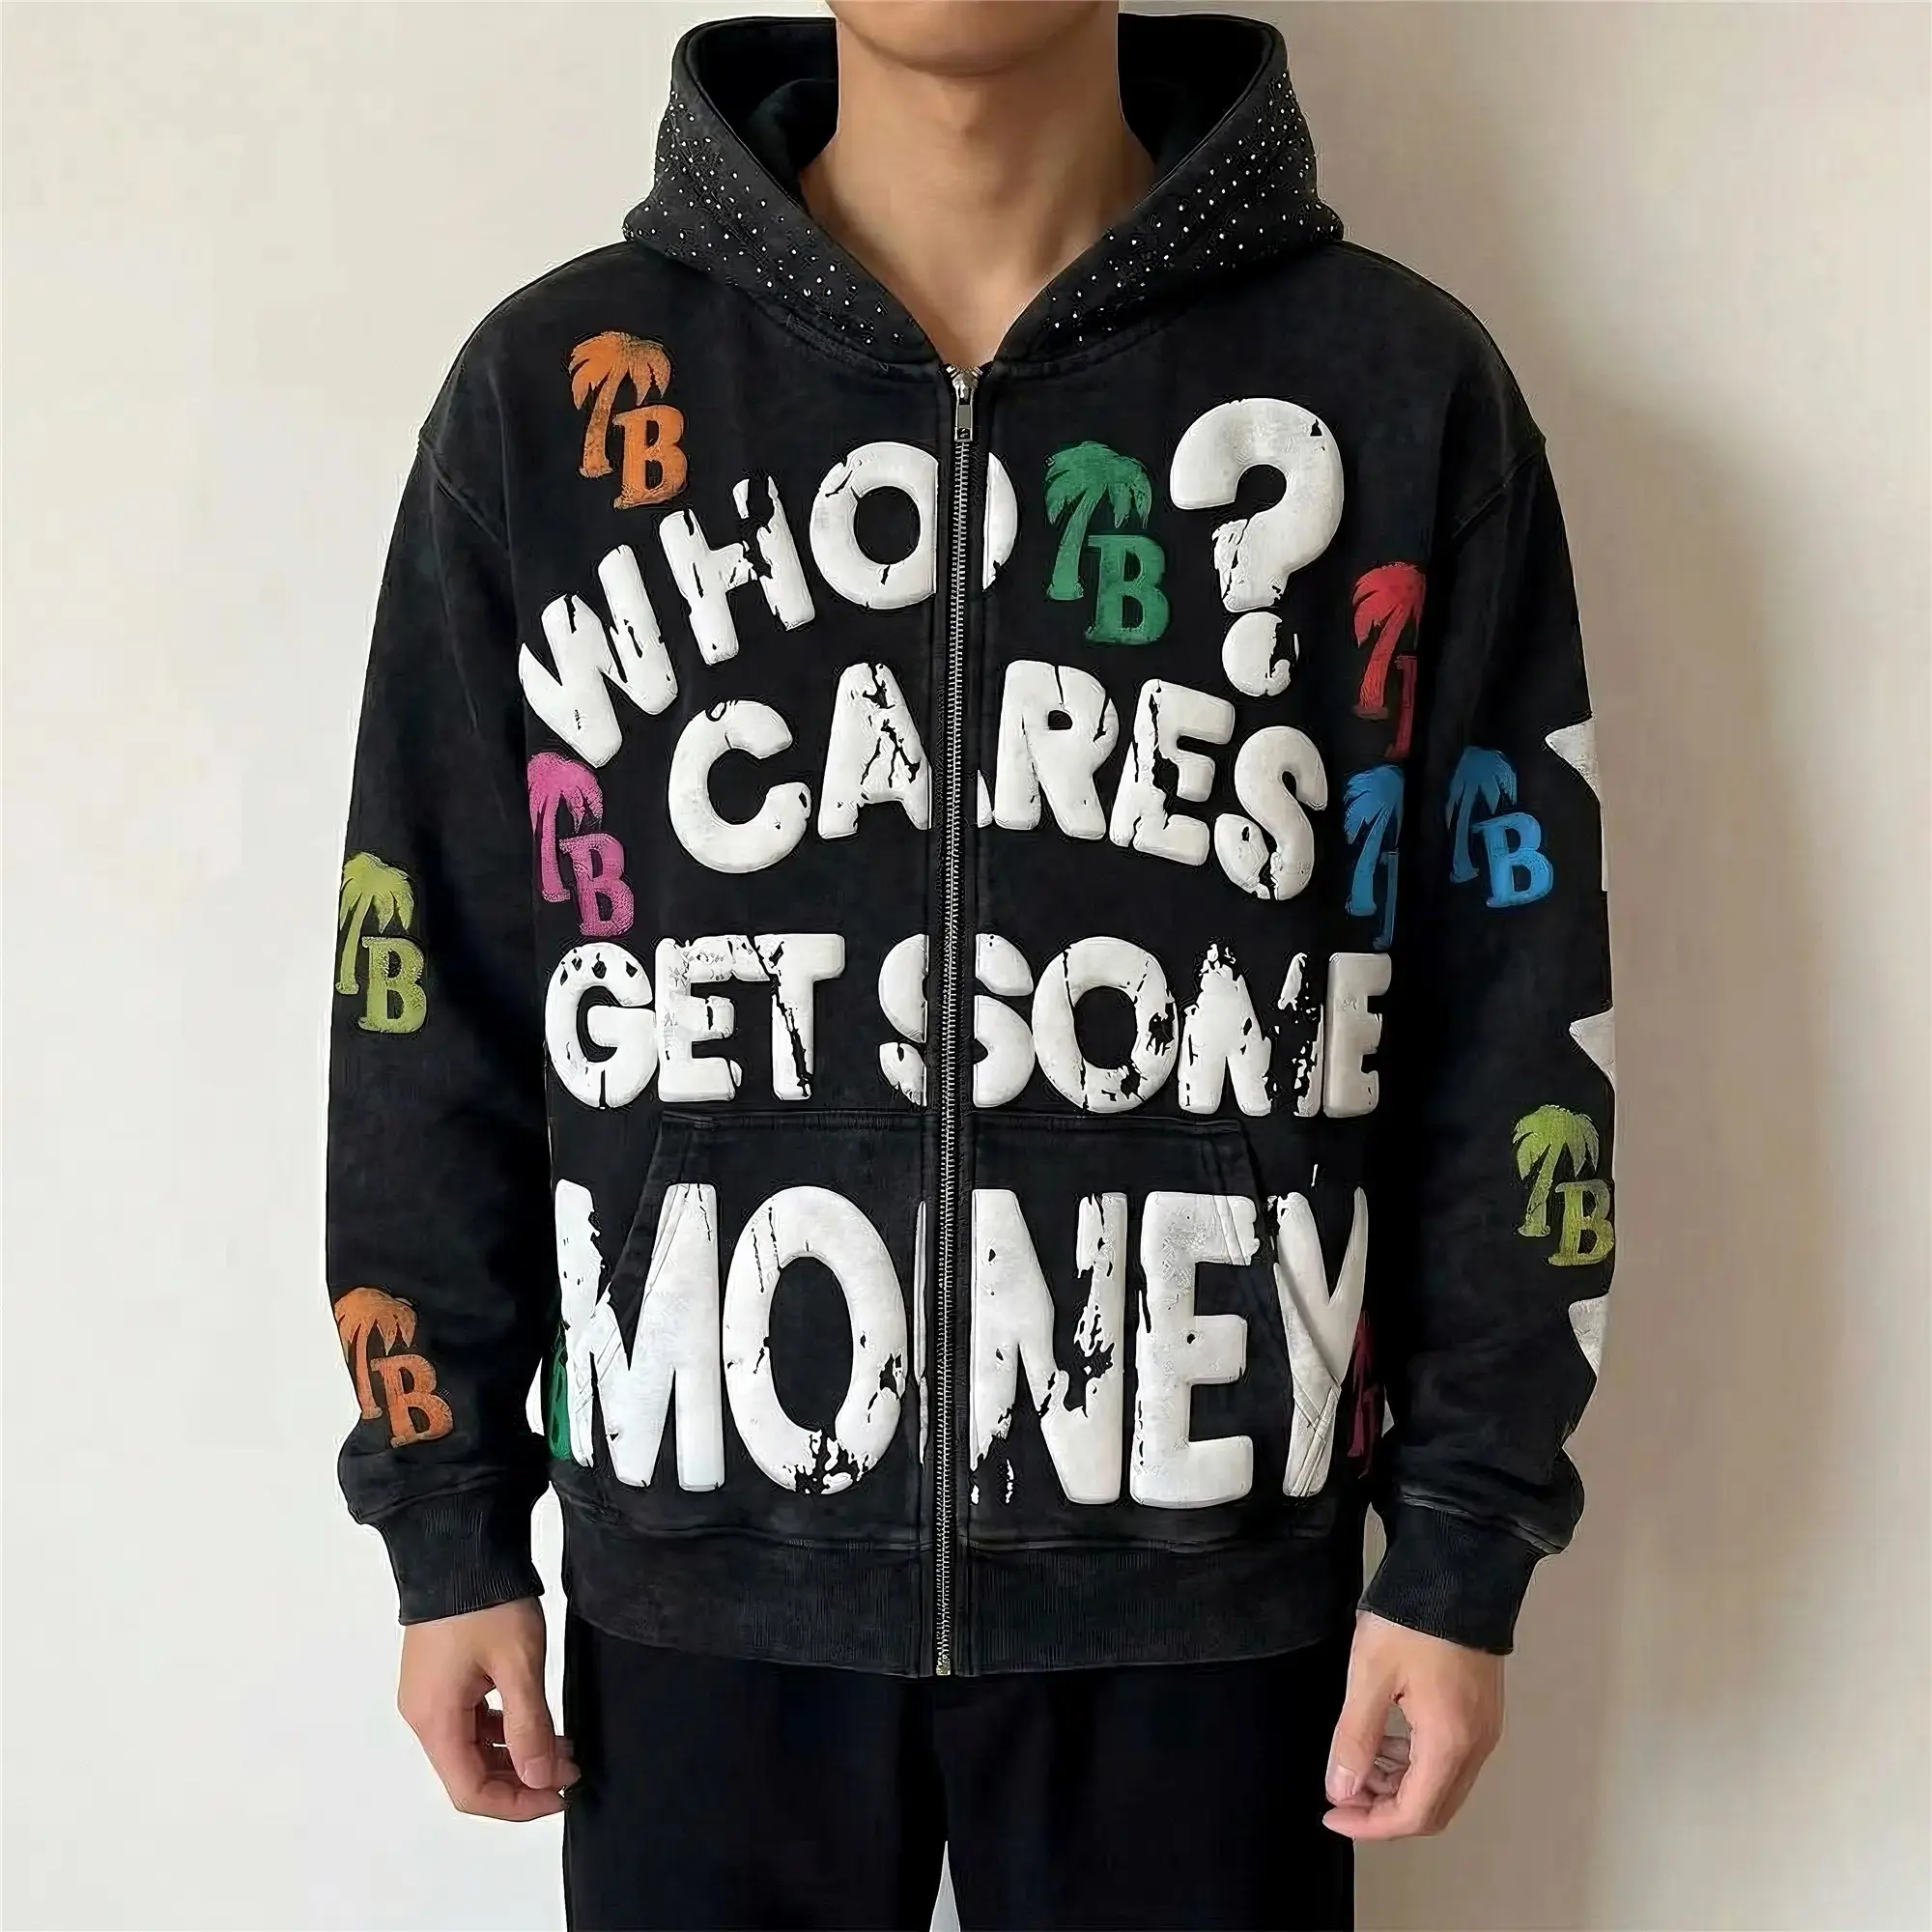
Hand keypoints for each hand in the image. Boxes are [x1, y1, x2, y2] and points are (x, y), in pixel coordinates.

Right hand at [397, 1599, 579, 1820]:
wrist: (460, 1543)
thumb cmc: (486, 1601)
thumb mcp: (519, 1663)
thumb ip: (529, 1726)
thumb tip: (539, 1780)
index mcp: (434, 1719)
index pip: (470, 1791)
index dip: (517, 1804)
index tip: (559, 1794)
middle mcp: (423, 1713)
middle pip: (470, 1772)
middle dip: (522, 1778)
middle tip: (569, 1768)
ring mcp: (430, 1692)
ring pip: (472, 1746)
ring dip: (516, 1751)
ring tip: (562, 1745)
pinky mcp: (441, 1674)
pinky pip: (471, 1719)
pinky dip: (504, 1727)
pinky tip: (535, 1718)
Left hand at [1321, 1610, 1502, 1839]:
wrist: (1459, 1569)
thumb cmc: (1411, 1621)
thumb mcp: (1371, 1675)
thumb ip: (1356, 1738)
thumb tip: (1340, 1790)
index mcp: (1450, 1744)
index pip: (1413, 1815)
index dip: (1369, 1824)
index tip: (1331, 1814)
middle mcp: (1476, 1746)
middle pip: (1432, 1808)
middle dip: (1383, 1810)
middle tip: (1341, 1791)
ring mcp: (1483, 1728)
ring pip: (1441, 1784)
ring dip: (1397, 1785)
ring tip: (1356, 1762)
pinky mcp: (1480, 1708)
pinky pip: (1448, 1757)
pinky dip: (1414, 1762)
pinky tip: (1384, 1739)